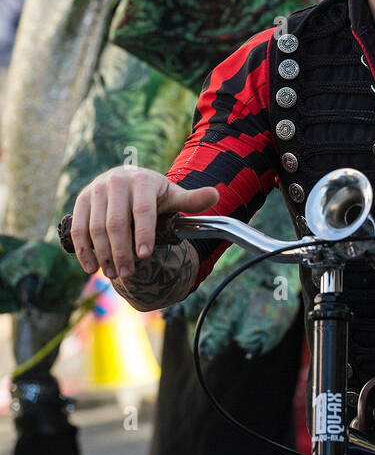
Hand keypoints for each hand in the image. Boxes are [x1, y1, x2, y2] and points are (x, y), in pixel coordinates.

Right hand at [70, 167, 218, 280]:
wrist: (127, 180)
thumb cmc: (153, 194)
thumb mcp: (172, 196)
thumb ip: (191, 200)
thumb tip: (215, 194)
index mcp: (142, 181)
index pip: (142, 210)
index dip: (143, 234)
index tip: (145, 256)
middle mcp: (116, 182)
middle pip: (116, 223)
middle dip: (122, 251)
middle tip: (128, 273)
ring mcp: (96, 190)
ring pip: (96, 227)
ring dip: (103, 254)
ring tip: (113, 274)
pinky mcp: (81, 201)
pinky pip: (78, 228)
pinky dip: (83, 250)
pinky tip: (91, 267)